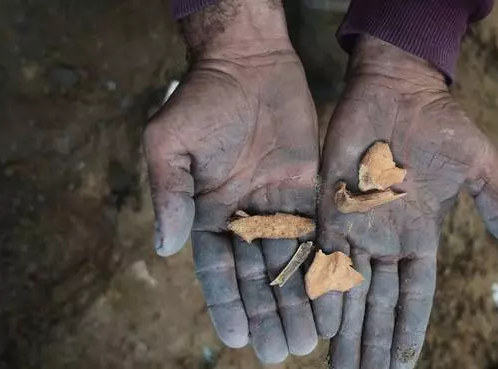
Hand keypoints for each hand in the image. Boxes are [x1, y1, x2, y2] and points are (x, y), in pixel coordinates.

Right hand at [144, 1, 318, 362]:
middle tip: (279, 353)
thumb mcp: (168, 145)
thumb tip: (164, 248)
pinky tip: (332, 294)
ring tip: (308, 340)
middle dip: (268, 314)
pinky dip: (324, 264)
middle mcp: (244, 217)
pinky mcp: (308, 190)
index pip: (217, 271)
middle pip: (256, 276)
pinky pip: (318, 233)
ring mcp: (278, 205)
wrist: (246, 63)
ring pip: (289, 262)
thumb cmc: (199, 100)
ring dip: (298, 300)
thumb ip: (168, 196)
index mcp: (208, 213)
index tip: (238, 339)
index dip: (227, 305)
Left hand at [314, 36, 497, 368]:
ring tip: (339, 365)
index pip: (415, 294)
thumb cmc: (440, 124)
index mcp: (421, 235)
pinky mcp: (329, 205)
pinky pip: (323, 254)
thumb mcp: (476, 165)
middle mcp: (386, 238)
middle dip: (371, 341)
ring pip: (348, 287)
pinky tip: (319, 321)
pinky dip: (321, 288)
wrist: (396, 87)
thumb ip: (495, 204)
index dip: (409, 329)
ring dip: (344, 327)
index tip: (404, 364)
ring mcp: (356, 224)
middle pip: (378, 302)